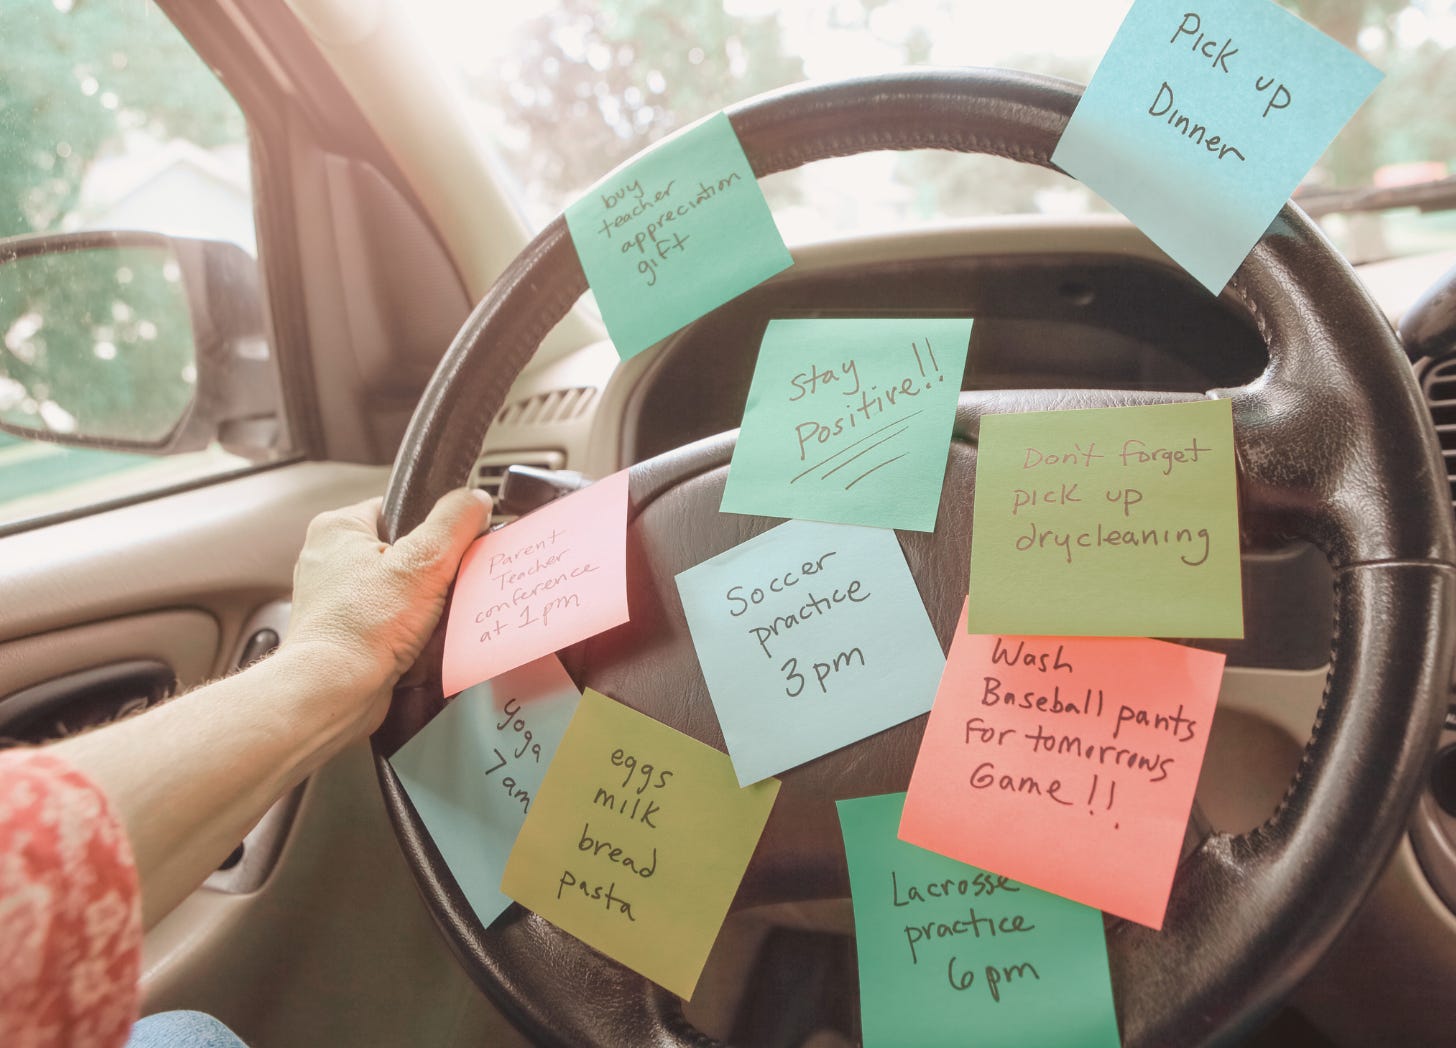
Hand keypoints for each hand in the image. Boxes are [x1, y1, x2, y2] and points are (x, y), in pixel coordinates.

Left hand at [281, 489, 491, 738]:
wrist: (334, 692)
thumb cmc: (360, 629)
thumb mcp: (423, 562)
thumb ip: (454, 522)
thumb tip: (475, 500)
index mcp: (337, 528)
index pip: (399, 509)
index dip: (431, 528)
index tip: (450, 547)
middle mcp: (328, 560)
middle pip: (403, 552)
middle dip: (429, 573)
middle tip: (441, 587)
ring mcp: (335, 599)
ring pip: (399, 590)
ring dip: (421, 606)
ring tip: (428, 618)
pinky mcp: (345, 633)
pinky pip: (390, 622)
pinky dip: (407, 632)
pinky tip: (417, 642)